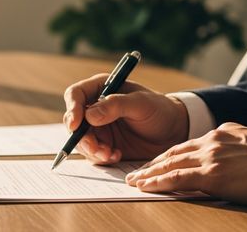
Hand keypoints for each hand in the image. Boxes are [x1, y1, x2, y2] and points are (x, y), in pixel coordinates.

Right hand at [63, 74, 188, 163]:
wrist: (174, 132)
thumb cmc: (160, 110)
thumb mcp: (142, 103)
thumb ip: (116, 105)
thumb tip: (90, 115)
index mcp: (101, 89)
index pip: (76, 95)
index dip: (72, 109)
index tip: (75, 124)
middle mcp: (95, 107)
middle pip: (73, 121)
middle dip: (81, 137)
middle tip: (95, 148)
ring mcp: (98, 128)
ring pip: (81, 140)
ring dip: (91, 149)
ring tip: (110, 154)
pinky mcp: (104, 144)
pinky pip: (92, 153)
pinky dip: (101, 157)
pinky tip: (116, 156)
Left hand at [125, 122, 246, 206]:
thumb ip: (236, 145)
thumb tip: (229, 155)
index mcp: (224, 132)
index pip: (188, 144)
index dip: (169, 155)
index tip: (156, 163)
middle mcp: (213, 140)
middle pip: (173, 152)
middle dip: (153, 164)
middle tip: (136, 173)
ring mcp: (211, 156)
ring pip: (170, 164)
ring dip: (149, 174)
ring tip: (134, 182)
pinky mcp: (212, 174)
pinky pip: (177, 179)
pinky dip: (158, 183)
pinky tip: (146, 187)